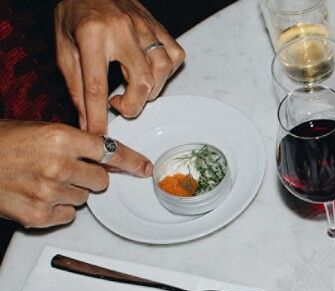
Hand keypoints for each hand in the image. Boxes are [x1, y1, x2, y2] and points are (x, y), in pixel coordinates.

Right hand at [0, 121, 151, 227]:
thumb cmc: (0, 144)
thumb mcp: (37, 130)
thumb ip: (74, 142)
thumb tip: (106, 155)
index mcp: (60, 138)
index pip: (110, 151)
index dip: (130, 161)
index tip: (144, 168)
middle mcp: (59, 165)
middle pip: (101, 180)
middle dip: (91, 177)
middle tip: (67, 171)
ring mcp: (49, 192)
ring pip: (85, 199)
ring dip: (72, 193)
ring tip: (43, 181)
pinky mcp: (39, 215)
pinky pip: (67, 216)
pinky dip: (57, 210)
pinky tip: (37, 197)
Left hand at [55, 0, 185, 133]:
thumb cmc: (75, 12)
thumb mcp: (64, 47)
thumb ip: (75, 85)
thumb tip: (86, 120)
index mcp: (91, 34)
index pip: (96, 86)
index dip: (98, 116)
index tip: (99, 135)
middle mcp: (122, 29)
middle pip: (140, 81)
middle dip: (133, 105)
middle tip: (120, 105)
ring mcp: (145, 26)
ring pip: (161, 71)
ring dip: (150, 90)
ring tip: (134, 88)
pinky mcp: (159, 27)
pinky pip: (173, 56)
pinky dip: (165, 72)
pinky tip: (150, 72)